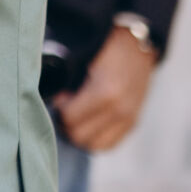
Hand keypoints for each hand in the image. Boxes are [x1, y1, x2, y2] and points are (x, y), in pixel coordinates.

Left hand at [53, 25, 157, 150]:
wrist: (136, 46)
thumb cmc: (105, 48)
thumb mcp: (83, 60)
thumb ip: (67, 82)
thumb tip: (53, 101)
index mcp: (106, 93)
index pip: (69, 118)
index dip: (58, 109)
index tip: (59, 97)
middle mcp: (120, 110)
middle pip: (79, 137)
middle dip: (66, 124)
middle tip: (65, 107)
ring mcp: (129, 119)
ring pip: (93, 146)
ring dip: (80, 134)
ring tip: (76, 116)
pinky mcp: (133, 123)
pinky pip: (108, 144)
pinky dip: (95, 138)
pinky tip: (89, 122)